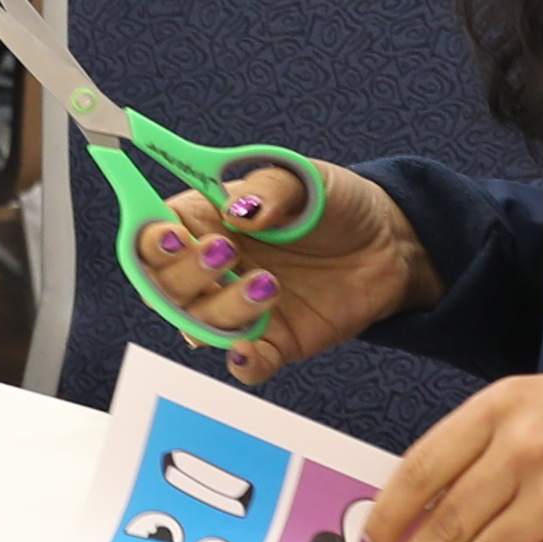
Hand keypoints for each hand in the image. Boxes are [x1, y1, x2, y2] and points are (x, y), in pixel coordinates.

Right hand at [136, 157, 434, 387]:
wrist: (390, 243)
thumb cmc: (336, 203)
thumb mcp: (306, 178)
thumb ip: (269, 189)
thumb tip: (239, 211)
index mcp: (205, 221)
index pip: (154, 234)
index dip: (152, 240)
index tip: (173, 236)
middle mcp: (212, 269)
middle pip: (165, 286)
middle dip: (186, 275)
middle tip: (225, 253)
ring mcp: (240, 308)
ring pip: (201, 326)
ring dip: (224, 309)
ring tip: (270, 284)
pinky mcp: (274, 341)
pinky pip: (246, 363)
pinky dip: (243, 363)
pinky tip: (250, 351)